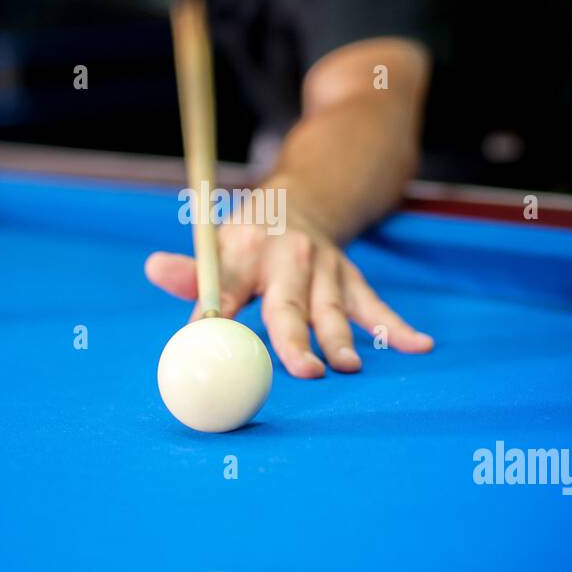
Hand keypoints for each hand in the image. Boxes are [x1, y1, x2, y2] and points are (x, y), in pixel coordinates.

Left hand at [145, 208, 433, 378]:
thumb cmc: (248, 240)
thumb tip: (153, 268)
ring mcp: (324, 268)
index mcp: (244, 252)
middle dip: (296, 338)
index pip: (225, 286)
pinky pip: (374, 305)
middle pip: (289, 303)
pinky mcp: (351, 278)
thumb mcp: (216, 246)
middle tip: (304, 372)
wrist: (302, 199)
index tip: (205, 338)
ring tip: (348, 368)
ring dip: (342, 338)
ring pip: (334, 308)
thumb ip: (191, 270)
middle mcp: (287, 257)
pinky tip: (419, 346)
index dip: (214, 311)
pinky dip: (397, 327)